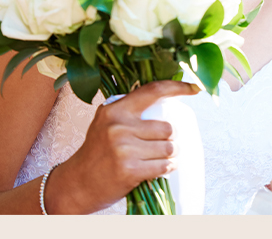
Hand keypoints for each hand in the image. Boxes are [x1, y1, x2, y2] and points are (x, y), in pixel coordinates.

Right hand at [48, 79, 198, 213]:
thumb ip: (130, 110)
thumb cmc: (97, 153)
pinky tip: (155, 170)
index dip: (177, 87)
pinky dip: (166, 169)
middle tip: (155, 148)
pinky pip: (164, 166)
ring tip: (152, 160)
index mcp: (115, 109)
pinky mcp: (129, 169)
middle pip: (167, 128)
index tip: (195, 88)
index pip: (153, 91)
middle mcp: (118, 126)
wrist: (76, 184)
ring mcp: (123, 148)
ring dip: (168, 156)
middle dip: (169, 139)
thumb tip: (166, 97)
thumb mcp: (106, 123)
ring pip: (169, 148)